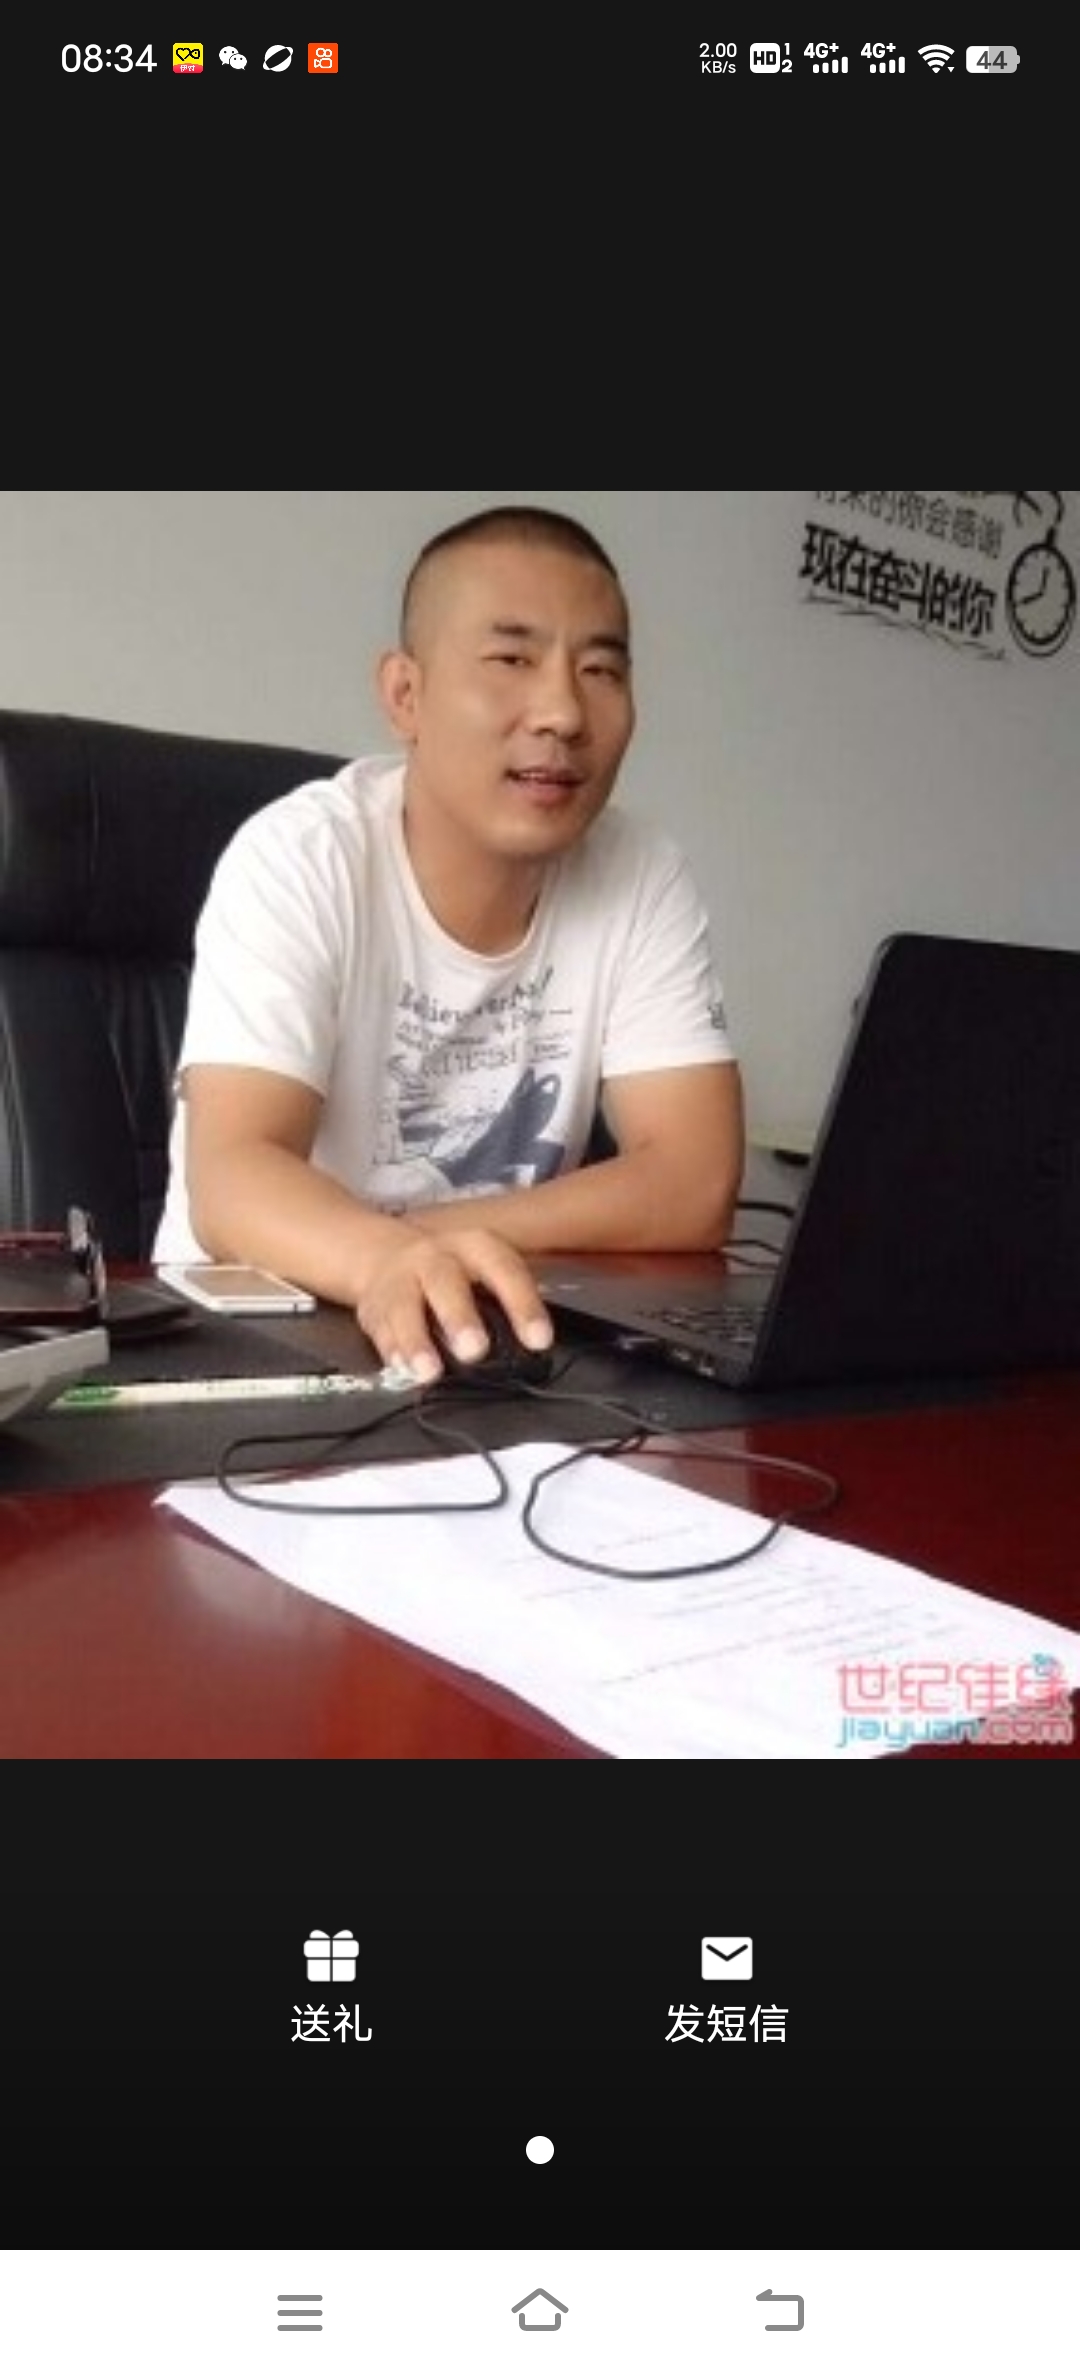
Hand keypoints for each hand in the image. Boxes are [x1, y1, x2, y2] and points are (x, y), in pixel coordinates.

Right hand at [353, 1226, 553, 1382]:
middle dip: (459, 1318)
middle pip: (445, 1282)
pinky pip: (381, 1329)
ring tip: (428, 1372)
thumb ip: (505, 1303)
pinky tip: (402, 1369)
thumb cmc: (451, 1270)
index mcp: (475, 1247)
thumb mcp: (484, 1268)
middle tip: (474, 1351)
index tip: (539, 1340)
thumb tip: (534, 1350)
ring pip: (405, 1308)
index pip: (504, 1271)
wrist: (384, 1253)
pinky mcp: (374, 1307)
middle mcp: (435, 1258)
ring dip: (417, 1341)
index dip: (523, 1306)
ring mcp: (400, 1280)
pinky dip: (391, 1351)